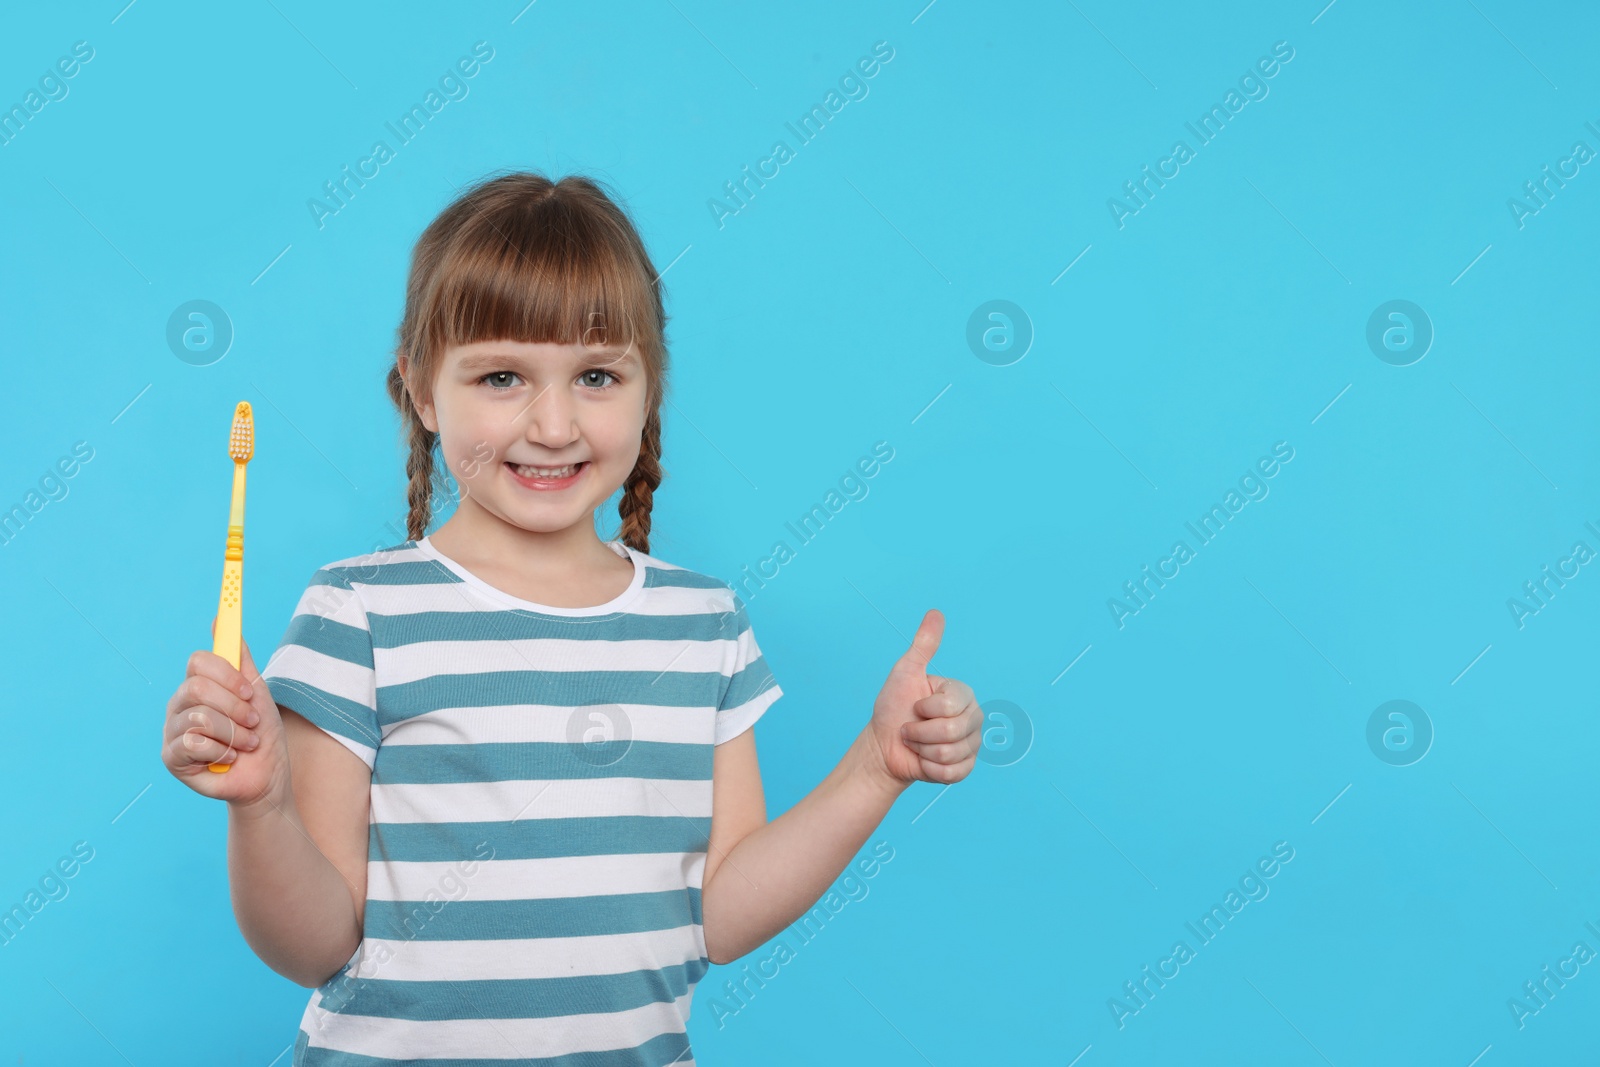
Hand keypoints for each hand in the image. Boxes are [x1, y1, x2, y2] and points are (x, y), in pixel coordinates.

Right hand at [160, 618, 291, 812]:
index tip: (250, 691)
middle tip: (252, 722)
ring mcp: (173, 730)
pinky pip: (194, 743)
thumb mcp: (257, 692)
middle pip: (198, 687)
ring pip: (200, 717)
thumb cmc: (261, 734)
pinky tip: (228, 759)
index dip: (227, 675)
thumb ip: (239, 658)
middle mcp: (180, 704)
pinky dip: (221, 751)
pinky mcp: (172, 757)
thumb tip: (221, 619)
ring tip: (245, 743)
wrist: (266, 776)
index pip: (198, 661)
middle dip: (235, 708)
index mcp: (199, 685)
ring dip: (234, 733)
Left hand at [864, 609, 982, 786]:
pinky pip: (953, 773)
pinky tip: (924, 760)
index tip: (915, 706)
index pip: (950, 705)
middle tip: (911, 728)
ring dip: (922, 750)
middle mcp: (973, 718)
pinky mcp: (965, 768)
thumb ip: (924, 645)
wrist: (883, 745)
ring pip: (950, 753)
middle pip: (952, 731)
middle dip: (920, 732)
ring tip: (917, 743)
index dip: (925, 709)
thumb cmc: (893, 708)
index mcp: (962, 694)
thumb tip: (936, 613)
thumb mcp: (905, 672)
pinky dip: (930, 769)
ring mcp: (971, 744)